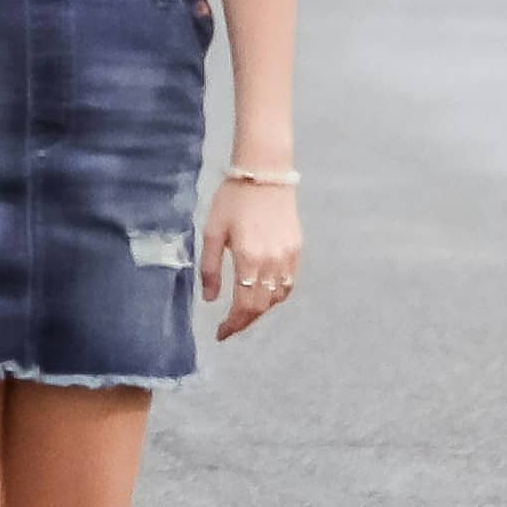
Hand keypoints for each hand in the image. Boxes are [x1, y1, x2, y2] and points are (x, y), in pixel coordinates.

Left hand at [204, 170, 301, 335]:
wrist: (264, 173)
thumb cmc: (233, 199)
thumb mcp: (212, 232)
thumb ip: (211, 268)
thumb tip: (210, 299)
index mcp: (249, 259)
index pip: (244, 306)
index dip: (233, 325)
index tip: (221, 333)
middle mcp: (272, 262)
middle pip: (262, 306)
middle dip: (245, 322)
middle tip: (230, 327)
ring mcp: (288, 256)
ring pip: (277, 297)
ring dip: (261, 309)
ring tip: (244, 311)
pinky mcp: (297, 249)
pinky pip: (289, 282)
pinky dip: (276, 295)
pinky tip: (264, 294)